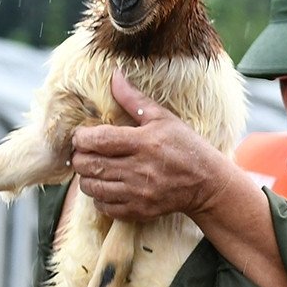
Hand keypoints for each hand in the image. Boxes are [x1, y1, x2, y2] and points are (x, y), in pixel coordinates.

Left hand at [70, 69, 234, 221]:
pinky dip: (99, 197)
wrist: (207, 183)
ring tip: (95, 169)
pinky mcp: (139, 210)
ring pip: (92, 187)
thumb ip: (133, 99)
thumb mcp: (163, 118)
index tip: (82, 136)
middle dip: (79, 157)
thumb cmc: (185, 146)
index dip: (81, 138)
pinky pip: (104, 207)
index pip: (97, 140)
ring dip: (87, 177)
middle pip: (89, 165)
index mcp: (143, 143)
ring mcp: (138, 193)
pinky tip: (108, 186)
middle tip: (85, 152)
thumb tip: (114, 76)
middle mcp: (138, 170)